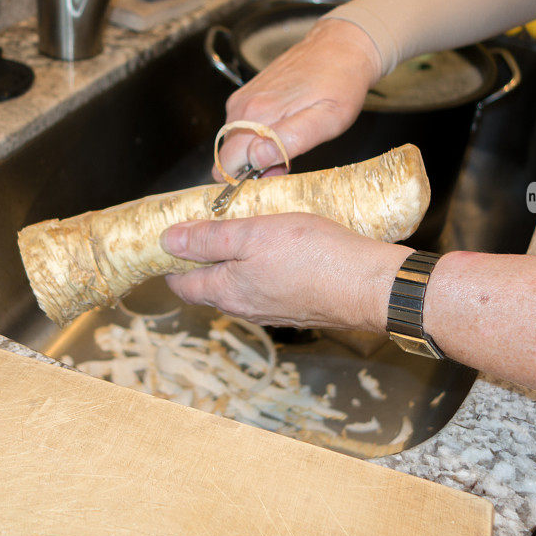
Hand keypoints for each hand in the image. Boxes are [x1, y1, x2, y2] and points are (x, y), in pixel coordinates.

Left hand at [161, 213, 410, 330]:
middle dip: (205, 258)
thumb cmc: (314, 255)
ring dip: (237, 262)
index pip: (182, 283)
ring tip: (248, 231)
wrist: (368, 285)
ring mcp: (274, 311)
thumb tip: (167, 241)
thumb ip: (209, 238)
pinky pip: (270, 288)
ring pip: (242, 286)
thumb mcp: (253, 234)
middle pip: (211, 285)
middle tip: (212, 225)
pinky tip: (281, 250)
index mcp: (227, 291)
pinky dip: (264, 269)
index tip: (173, 237)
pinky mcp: (299, 308)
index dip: (172, 260)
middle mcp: (246, 308)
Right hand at [213, 18, 381, 180]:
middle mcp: (242, 107)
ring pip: (234, 143)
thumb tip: (256, 158)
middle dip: (250, 169)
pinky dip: (257, 137)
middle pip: (226, 157)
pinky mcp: (248, 94)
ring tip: (289, 145)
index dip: (249, 179)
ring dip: (255, 153)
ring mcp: (243, 99)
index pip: (227, 166)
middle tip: (286, 163)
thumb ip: (291, 141)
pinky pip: (241, 128)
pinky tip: (283, 131)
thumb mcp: (328, 120)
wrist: (340, 48)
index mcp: (257, 116)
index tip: (277, 173)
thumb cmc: (340, 85)